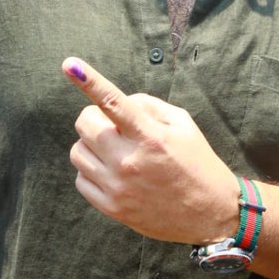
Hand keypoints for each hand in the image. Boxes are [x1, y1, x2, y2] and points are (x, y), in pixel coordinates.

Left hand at [63, 56, 237, 243]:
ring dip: (91, 145)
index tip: (69, 64)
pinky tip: (112, 172)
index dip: (88, 80)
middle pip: (85, 124)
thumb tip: (116, 100)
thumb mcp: (183, 124)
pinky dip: (91, 171)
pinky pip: (80, 179)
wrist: (209, 214)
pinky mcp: (111, 207)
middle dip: (95, 118)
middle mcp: (130, 160)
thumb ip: (148, 105)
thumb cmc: (197, 162)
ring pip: (77, 151)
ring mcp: (118, 186)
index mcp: (150, 135)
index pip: (113, 102)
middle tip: (112, 127)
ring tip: (114, 151)